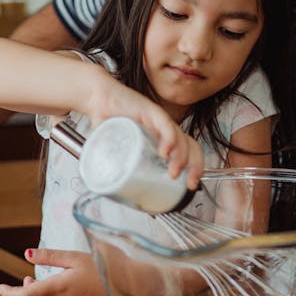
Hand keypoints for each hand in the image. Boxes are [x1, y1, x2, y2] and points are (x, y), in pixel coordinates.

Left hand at [0, 248, 110, 295]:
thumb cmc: (105, 265)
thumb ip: (51, 256)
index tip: (0, 286)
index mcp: (60, 287)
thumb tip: (27, 253)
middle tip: (5, 290)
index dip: (8, 293)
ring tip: (25, 282)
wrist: (129, 283)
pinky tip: (43, 287)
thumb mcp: (77, 255)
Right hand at [86, 70, 203, 190]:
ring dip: (180, 158)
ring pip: (181, 138)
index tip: (191, 187)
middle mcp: (166, 129)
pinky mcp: (149, 111)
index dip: (196, 168)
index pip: (190, 152)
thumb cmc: (110, 126)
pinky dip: (168, 139)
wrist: (99, 101)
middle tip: (188, 184)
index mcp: (164, 139)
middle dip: (195, 167)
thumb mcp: (120, 151)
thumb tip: (121, 195)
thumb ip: (123, 168)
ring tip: (173, 173)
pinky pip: (165, 125)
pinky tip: (164, 152)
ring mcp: (159, 120)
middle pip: (191, 147)